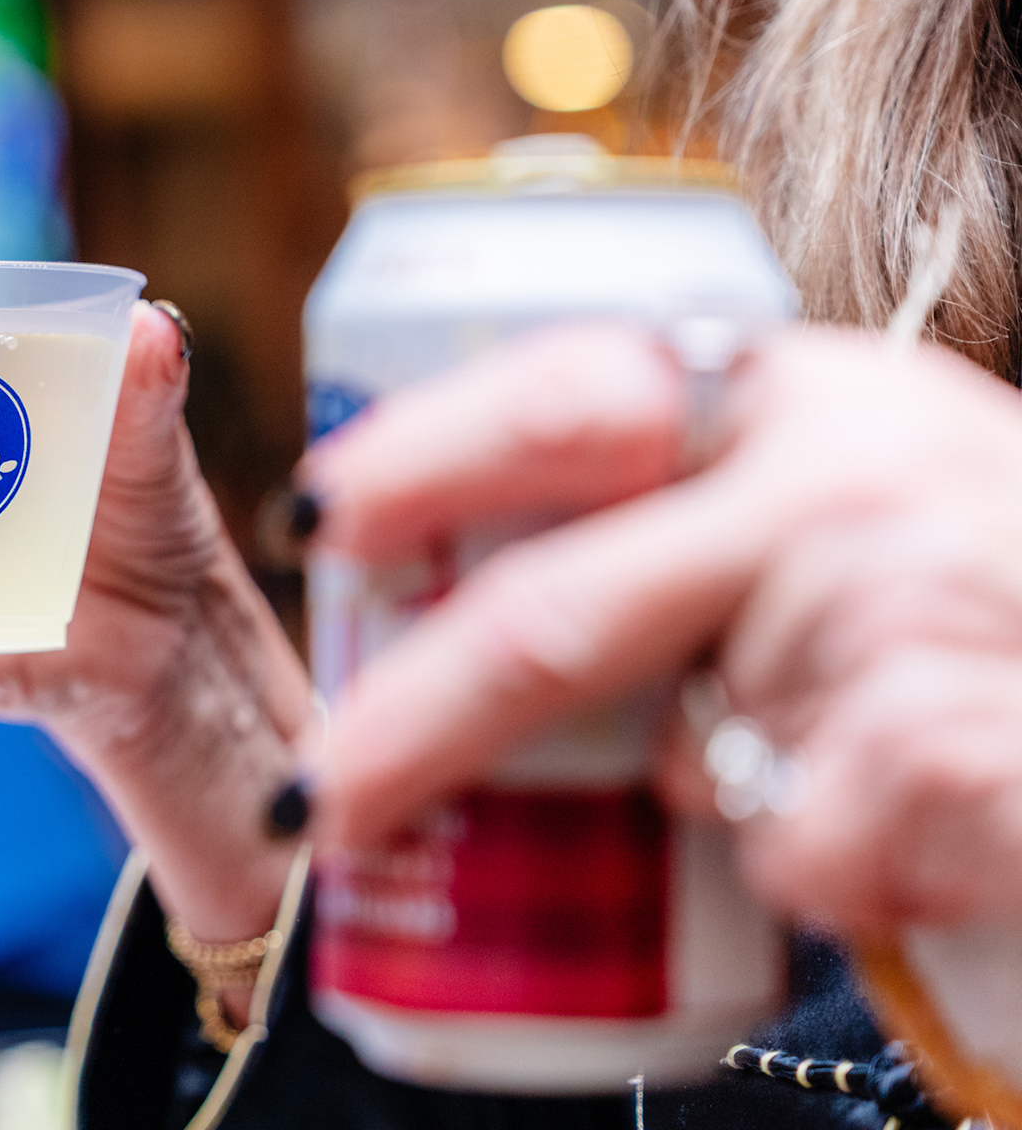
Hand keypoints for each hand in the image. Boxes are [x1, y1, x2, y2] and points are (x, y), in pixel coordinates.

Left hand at [302, 325, 1021, 931]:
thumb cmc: (984, 633)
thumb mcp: (844, 530)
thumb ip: (690, 541)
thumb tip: (459, 614)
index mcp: (807, 396)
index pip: (569, 392)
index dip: (424, 451)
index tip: (319, 516)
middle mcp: (857, 471)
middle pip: (562, 612)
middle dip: (415, 722)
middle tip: (311, 803)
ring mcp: (916, 598)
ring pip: (696, 757)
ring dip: (725, 807)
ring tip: (834, 783)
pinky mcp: (952, 737)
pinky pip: (797, 844)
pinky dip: (822, 871)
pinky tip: (913, 837)